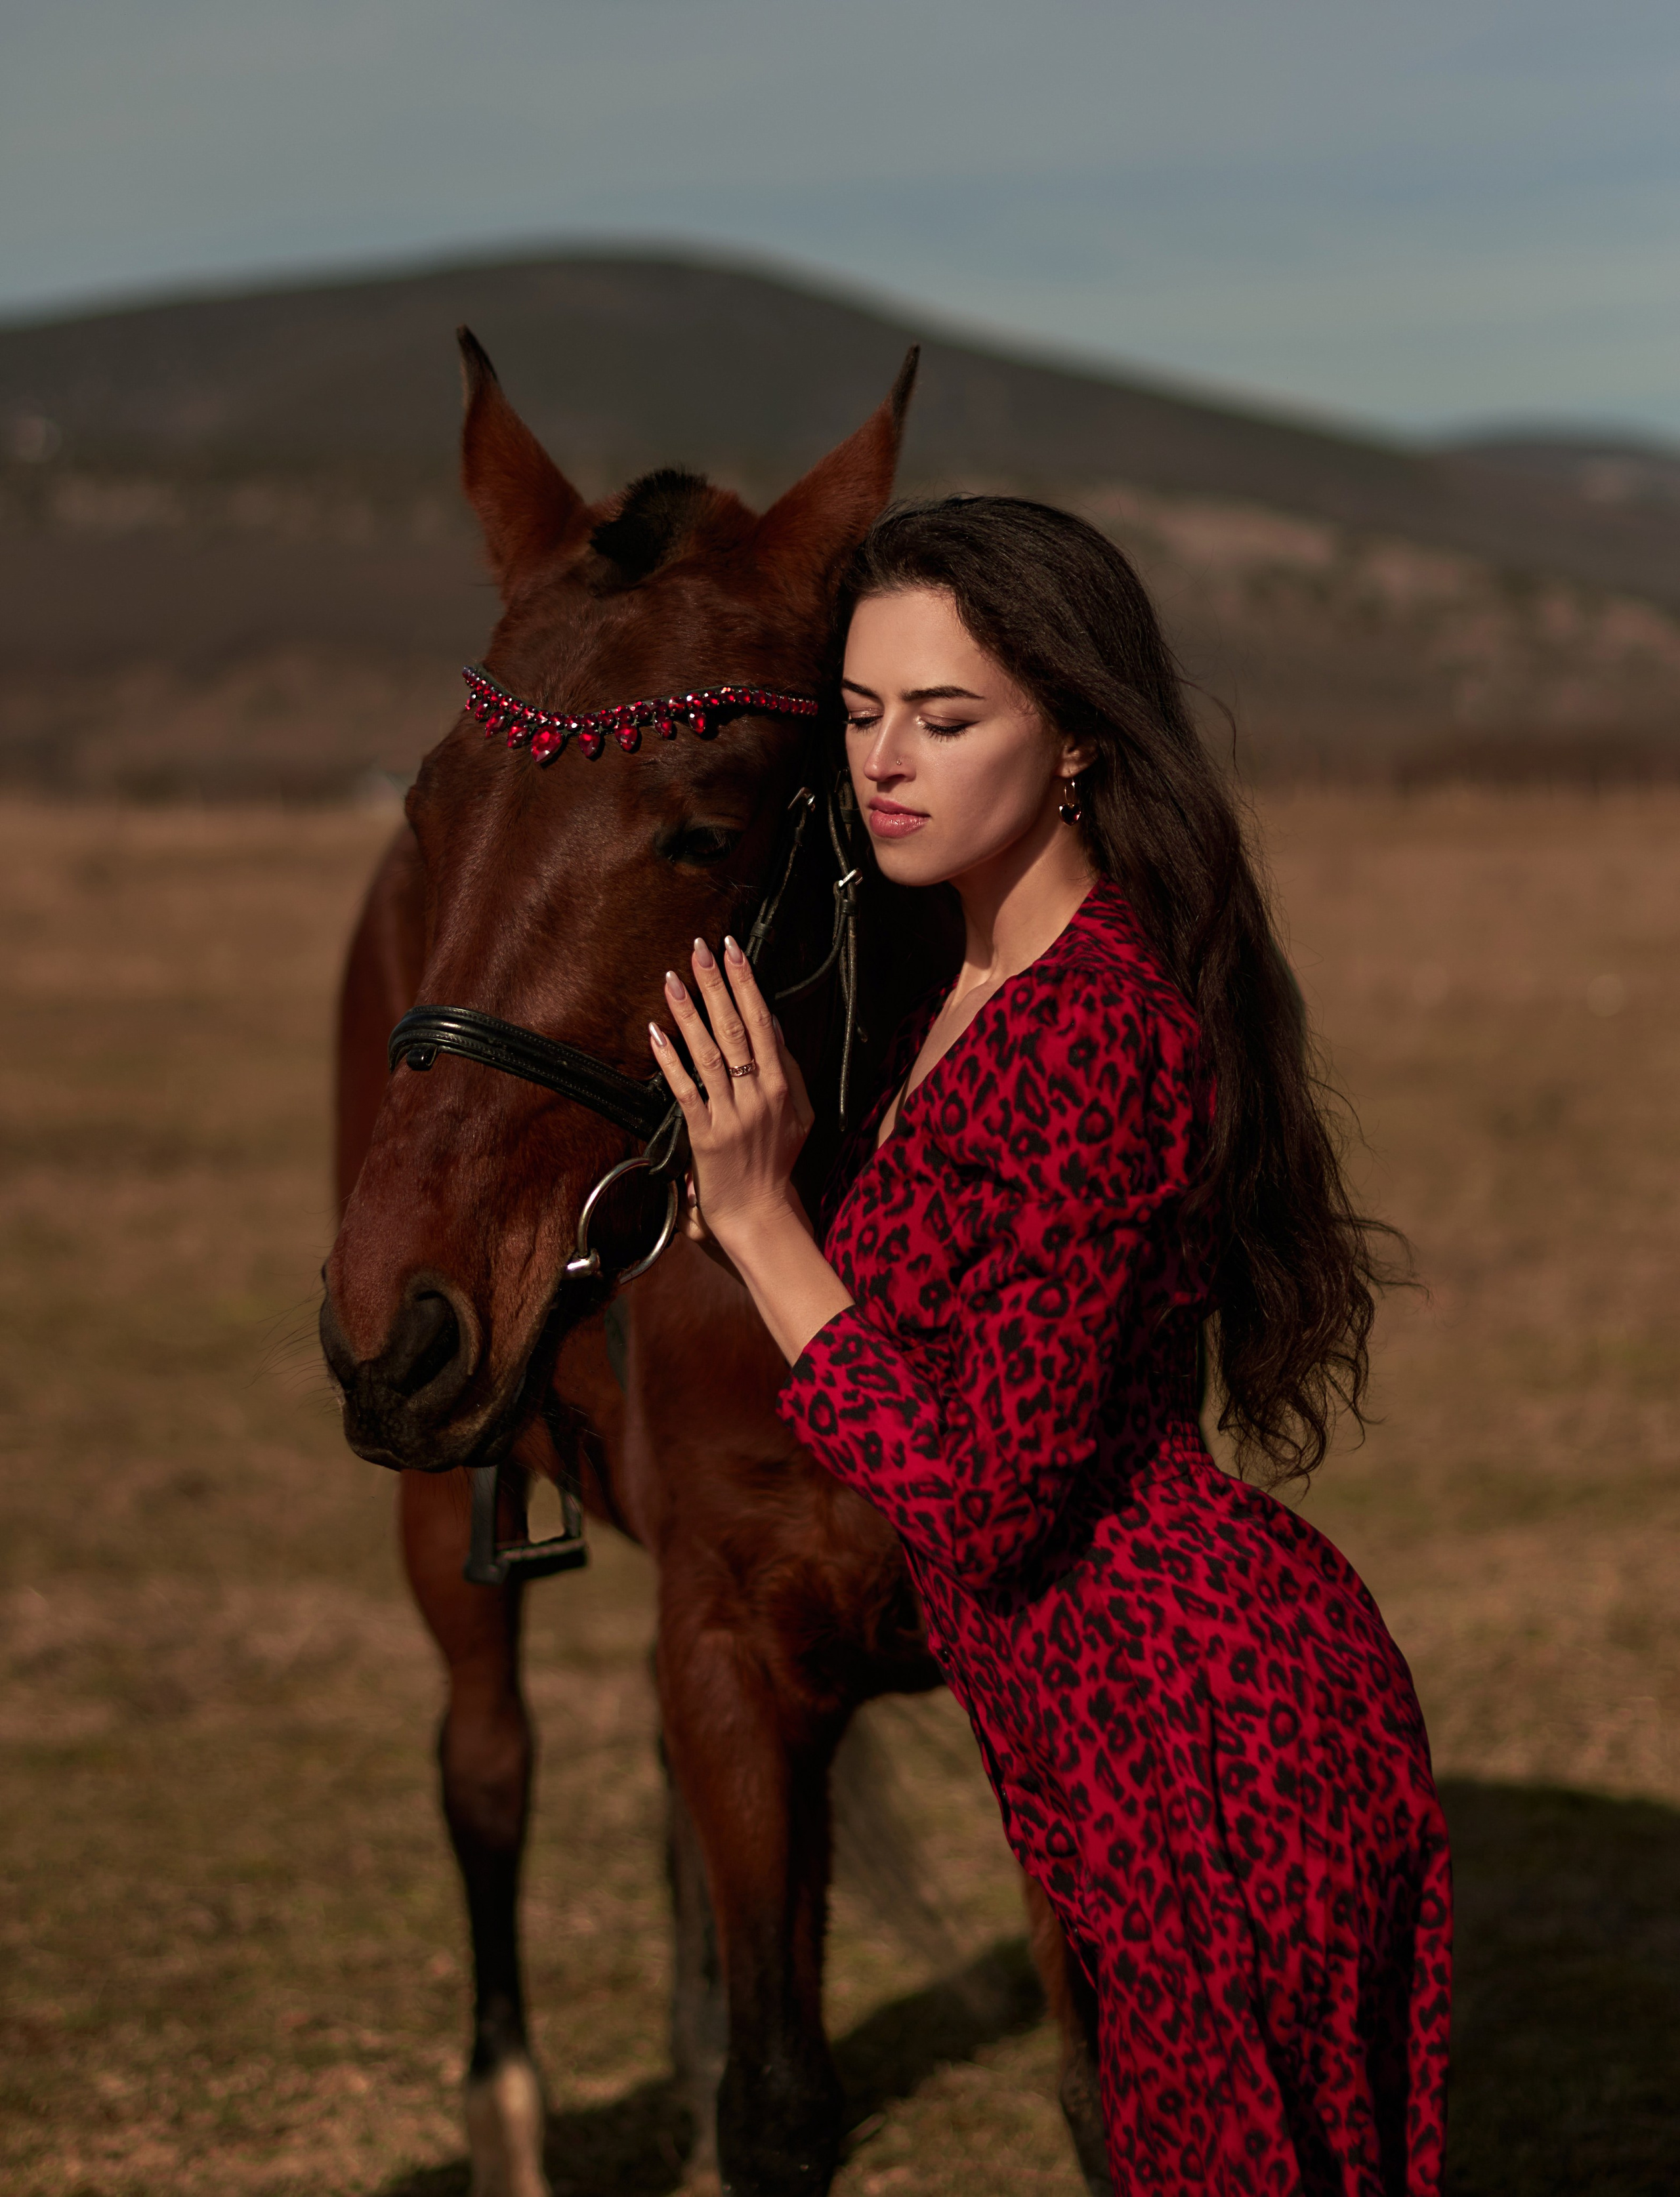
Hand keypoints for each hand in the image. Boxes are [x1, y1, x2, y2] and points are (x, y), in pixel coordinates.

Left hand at [649, 934, 815, 1255]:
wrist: (759, 1212)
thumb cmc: (775, 1163)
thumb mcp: (798, 1116)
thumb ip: (787, 1071)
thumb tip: (774, 1025)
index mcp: (782, 1087)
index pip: (765, 1023)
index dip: (748, 984)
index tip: (734, 952)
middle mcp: (760, 1095)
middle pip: (738, 1028)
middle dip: (718, 984)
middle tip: (702, 948)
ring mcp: (732, 1114)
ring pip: (710, 1052)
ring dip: (691, 1013)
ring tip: (674, 978)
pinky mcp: (706, 1134)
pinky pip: (686, 1090)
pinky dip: (671, 1060)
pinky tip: (657, 1033)